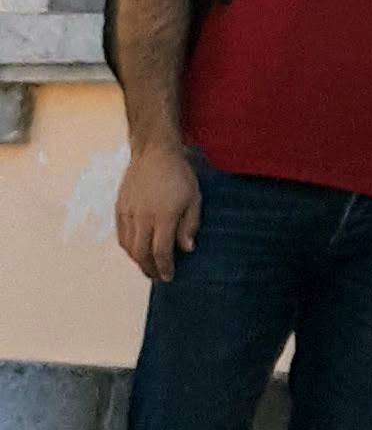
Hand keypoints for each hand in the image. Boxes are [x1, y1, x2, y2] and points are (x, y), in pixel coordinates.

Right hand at [114, 145, 201, 280]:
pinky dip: (128, 247)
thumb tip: (186, 249)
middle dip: (149, 269)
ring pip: (128, 246)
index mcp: (164, 215)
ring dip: (137, 260)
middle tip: (158, 277)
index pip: (161, 251)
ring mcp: (129, 212)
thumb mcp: (194, 198)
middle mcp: (143, 217)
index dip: (164, 267)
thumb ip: (190, 225)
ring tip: (148, 266)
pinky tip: (136, 250)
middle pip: (141, 253)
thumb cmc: (179, 175)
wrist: (155, 153)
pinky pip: (121, 235)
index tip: (169, 277)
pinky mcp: (120, 207)